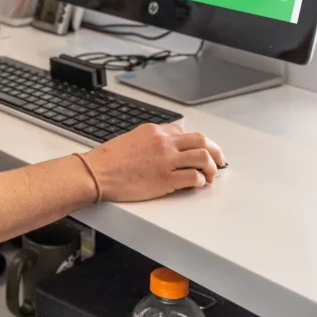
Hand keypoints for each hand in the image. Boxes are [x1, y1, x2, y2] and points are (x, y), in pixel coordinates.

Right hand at [83, 123, 225, 202]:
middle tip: (219, 161)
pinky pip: (193, 177)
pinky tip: (197, 184)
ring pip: (202, 157)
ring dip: (212, 167)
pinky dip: (200, 181)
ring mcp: (165, 160)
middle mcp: (163, 142)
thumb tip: (166, 149)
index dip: (197, 143)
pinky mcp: (165, 179)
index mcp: (155, 131)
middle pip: (201, 140)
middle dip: (215, 151)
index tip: (201, 152)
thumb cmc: (108, 160)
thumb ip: (151, 141)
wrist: (97, 173)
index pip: (185, 132)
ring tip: (210, 176)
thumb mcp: (132, 139)